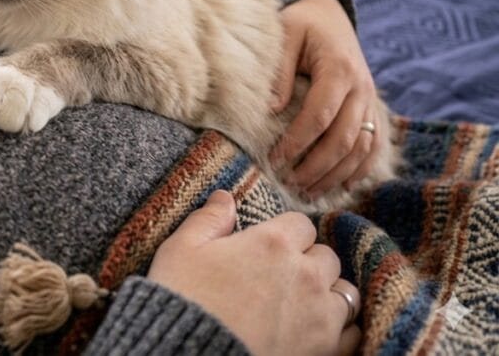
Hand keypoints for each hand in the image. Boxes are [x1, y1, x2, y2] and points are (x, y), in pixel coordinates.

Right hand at [148, 190, 359, 355]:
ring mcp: (320, 312)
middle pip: (326, 256)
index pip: (301, 224)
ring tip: (305, 303)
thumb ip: (208, 219)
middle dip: (309, 262)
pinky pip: (353, 333)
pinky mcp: (325, 348)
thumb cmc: (183, 298)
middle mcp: (304, 273)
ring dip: (329, 293)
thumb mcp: (182, 248)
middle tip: (283, 276)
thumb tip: (225, 197)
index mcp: (273, 242)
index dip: (286, 233)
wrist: (188, 354)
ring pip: (346, 292)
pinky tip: (321, 328)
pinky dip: (342, 328)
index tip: (270, 247)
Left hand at [268, 0, 381, 199]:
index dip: (298, 142)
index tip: (274, 159)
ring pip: (361, 148)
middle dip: (316, 166)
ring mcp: (370, 101)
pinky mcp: (372, 109)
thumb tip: (273, 110)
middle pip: (344, 139)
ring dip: (336, 174)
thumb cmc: (301, 25)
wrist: (329, 14)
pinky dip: (360, 169)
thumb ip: (280, 72)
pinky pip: (374, 146)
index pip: (320, 115)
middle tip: (289, 183)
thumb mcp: (286, 35)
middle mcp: (361, 88)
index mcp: (339, 69)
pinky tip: (340, 186)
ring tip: (308, 191)